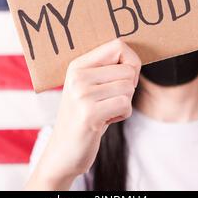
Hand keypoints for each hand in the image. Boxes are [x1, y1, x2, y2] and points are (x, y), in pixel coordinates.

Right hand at [25, 39, 140, 189]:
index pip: (117, 45)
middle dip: (129, 87)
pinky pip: (125, 105)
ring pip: (128, 88)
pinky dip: (123, 115)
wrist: (62, 152)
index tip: (123, 78)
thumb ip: (108, 69)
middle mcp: (78, 76)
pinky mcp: (89, 114)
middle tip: (110, 100)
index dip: (131, 61)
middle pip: (128, 69)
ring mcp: (82, 94)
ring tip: (105, 111)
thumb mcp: (89, 86)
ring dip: (125, 103)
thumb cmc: (84, 116)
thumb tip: (135, 59)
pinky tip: (106, 120)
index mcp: (78, 65)